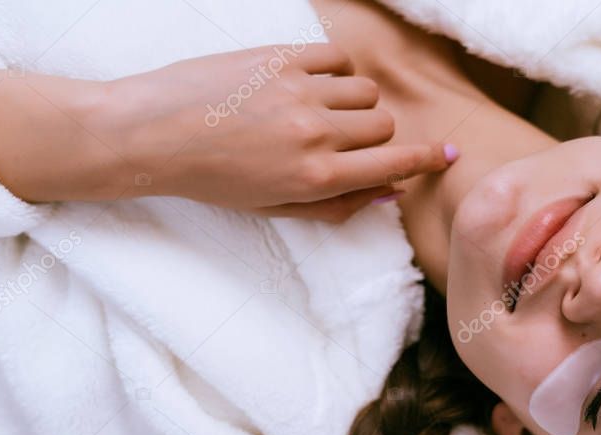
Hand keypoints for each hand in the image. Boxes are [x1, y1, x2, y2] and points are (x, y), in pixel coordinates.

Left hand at [103, 43, 455, 219]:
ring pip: (366, 91)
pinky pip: (338, 59)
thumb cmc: (214, 180)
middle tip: (345, 143)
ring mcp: (301, 92)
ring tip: (324, 113)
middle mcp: (317, 133)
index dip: (428, 160)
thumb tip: (388, 191)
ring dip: (357, 104)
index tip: (447, 154)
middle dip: (377, 136)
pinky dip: (337, 73)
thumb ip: (340, 204)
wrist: (154, 135)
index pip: (396, 163)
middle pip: (385, 124)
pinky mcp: (282, 59)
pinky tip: (314, 86)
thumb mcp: (278, 209)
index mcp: (318, 177)